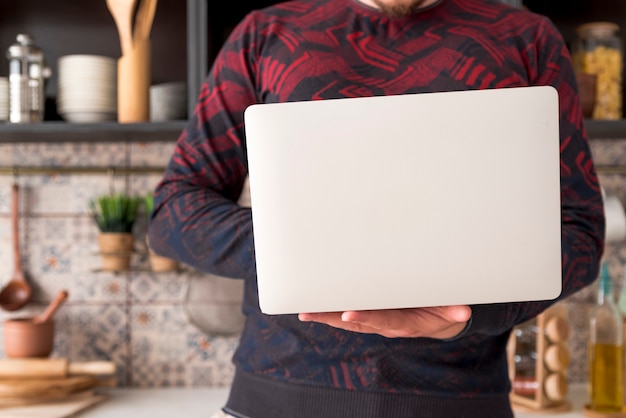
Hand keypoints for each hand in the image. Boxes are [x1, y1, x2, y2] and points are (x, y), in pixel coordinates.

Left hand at [298, 305, 471, 338]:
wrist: (440, 320)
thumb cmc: (443, 311)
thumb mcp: (452, 311)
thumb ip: (454, 310)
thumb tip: (463, 311)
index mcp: (404, 323)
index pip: (382, 320)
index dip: (366, 317)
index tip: (348, 314)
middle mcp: (386, 324)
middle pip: (356, 322)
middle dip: (332, 317)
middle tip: (310, 312)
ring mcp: (377, 321)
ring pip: (348, 320)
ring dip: (326, 315)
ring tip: (304, 311)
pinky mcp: (373, 314)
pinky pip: (350, 313)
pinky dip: (332, 311)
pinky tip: (314, 307)